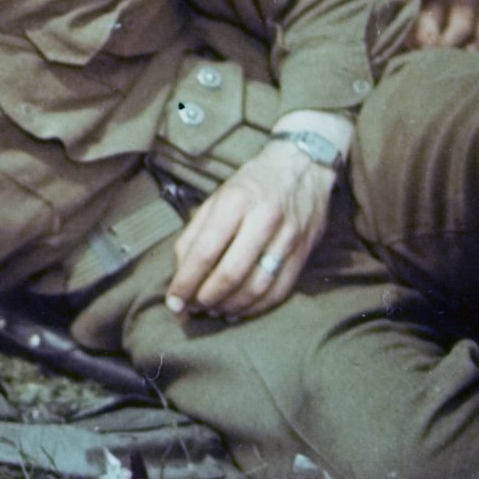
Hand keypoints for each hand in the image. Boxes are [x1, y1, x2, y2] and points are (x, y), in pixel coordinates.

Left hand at [165, 139, 334, 320]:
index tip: (173, 302)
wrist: (303, 166)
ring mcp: (289, 238)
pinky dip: (257, 307)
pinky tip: (239, 311)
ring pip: (257, 286)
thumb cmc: (251, 184)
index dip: (186, 282)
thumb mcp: (216, 197)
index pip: (205, 251)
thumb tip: (181, 272)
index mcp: (235, 201)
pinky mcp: (305, 253)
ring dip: (231, 306)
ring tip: (213, 311)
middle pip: (232, 273)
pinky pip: (280, 290)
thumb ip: (195, 233)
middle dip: (207, 298)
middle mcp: (264, 219)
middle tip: (192, 310)